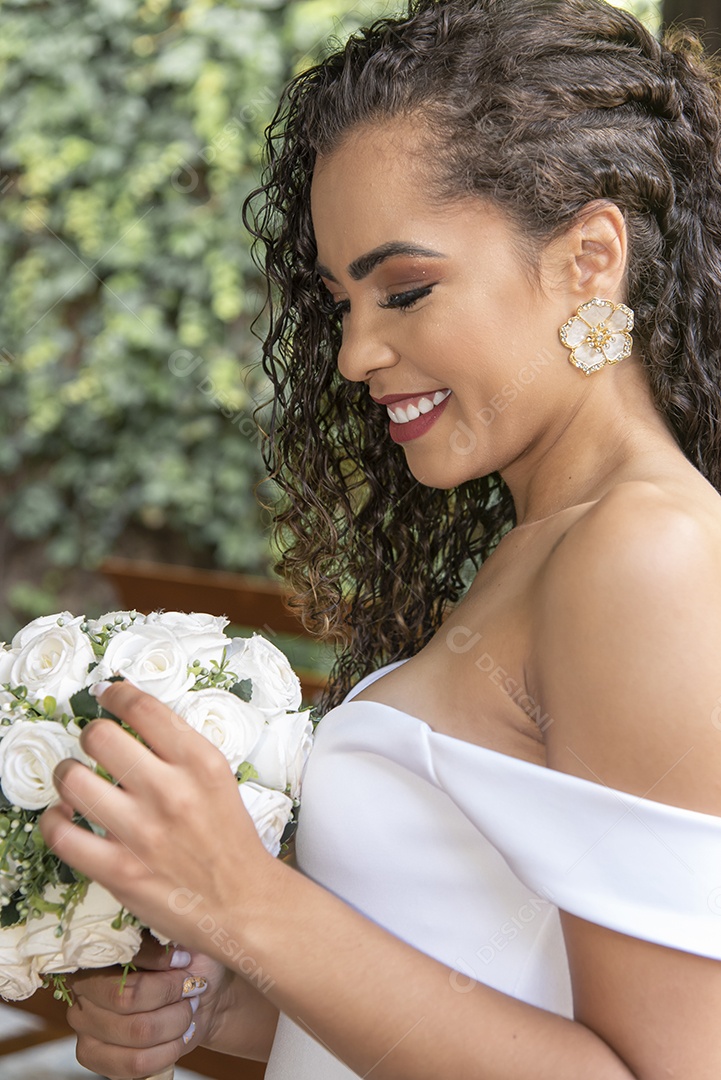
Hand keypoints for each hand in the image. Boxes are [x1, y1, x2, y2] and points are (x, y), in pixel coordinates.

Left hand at [39, 680, 280, 951]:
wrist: (244, 903)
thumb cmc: (229, 840)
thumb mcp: (218, 779)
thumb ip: (179, 751)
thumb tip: (132, 720)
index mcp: (200, 762)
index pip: (143, 708)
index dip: (115, 694)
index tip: (107, 695)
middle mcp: (170, 791)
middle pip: (100, 737)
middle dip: (91, 735)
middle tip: (94, 746)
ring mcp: (142, 832)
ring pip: (73, 780)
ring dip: (67, 774)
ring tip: (74, 779)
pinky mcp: (119, 871)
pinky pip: (61, 835)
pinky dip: (53, 821)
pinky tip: (64, 817)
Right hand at [66, 934, 231, 1079]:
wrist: (198, 996)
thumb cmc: (189, 962)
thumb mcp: (183, 936)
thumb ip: (169, 936)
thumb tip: (169, 944)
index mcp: (101, 948)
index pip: (125, 956)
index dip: (161, 961)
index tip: (185, 962)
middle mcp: (83, 985)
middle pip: (128, 999)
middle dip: (172, 996)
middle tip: (191, 988)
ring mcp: (83, 1023)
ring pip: (137, 1032)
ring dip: (175, 1023)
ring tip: (187, 1012)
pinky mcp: (92, 1055)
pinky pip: (134, 1064)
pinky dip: (167, 1051)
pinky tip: (177, 1037)